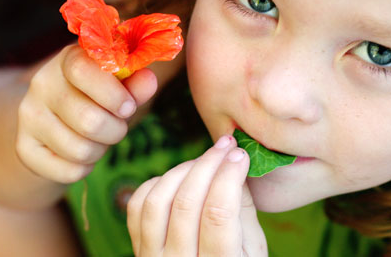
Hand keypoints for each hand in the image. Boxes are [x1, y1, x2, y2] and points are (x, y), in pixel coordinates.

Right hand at [16, 45, 156, 183]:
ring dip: (101, 150)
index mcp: (68, 60)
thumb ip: (135, 84)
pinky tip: (81, 153)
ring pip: (80, 150)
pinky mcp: (25, 148)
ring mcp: (28, 117)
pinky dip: (84, 168)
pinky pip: (68, 171)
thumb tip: (148, 80)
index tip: (128, 107)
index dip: (112, 94)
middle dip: (116, 131)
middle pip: (88, 120)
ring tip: (98, 139)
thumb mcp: (120, 87)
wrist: (59, 119)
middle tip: (117, 127)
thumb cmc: (99, 98)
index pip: (82, 70)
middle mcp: (42, 85)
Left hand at [127, 135, 267, 256]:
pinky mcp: (138, 249)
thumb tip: (235, 164)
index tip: (240, 154)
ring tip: (203, 161)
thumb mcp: (253, 250)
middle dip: (208, 164)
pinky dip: (157, 183)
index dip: (229, 176)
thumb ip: (244, 210)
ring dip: (182, 170)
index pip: (218, 213)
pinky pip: (137, 207)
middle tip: (225, 145)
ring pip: (158, 200)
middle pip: (186, 202)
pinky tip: (178, 178)